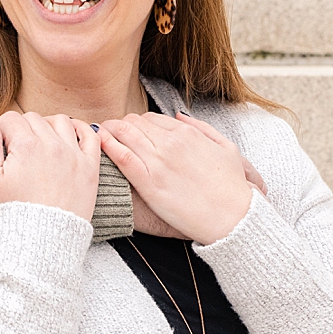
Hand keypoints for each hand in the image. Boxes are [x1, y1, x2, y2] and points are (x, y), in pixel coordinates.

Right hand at [0, 112, 99, 221]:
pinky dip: (81, 129)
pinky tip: (72, 133)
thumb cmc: (14, 212)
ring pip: (61, 121)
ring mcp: (74, 155)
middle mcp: (53, 144)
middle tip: (17, 148)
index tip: (0, 143)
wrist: (44, 241)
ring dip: (48, 125)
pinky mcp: (90, 167)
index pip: (10, 119)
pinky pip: (90, 135)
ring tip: (40, 140)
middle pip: (34, 119)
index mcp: (27, 145)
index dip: (1, 129)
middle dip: (22, 128)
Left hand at [98, 111, 252, 244]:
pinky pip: (123, 157)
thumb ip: (201, 128)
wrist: (233, 218)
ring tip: (100, 133)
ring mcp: (159, 162)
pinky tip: (100, 142)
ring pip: (124, 134)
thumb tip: (178, 116)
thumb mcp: (226, 148)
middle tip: (113, 133)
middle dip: (121, 125)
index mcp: (187, 134)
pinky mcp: (150, 184)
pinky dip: (108, 146)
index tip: (131, 131)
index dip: (138, 123)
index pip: (151, 118)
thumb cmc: (232, 187)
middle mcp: (171, 143)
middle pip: (134, 123)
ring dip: (110, 130)